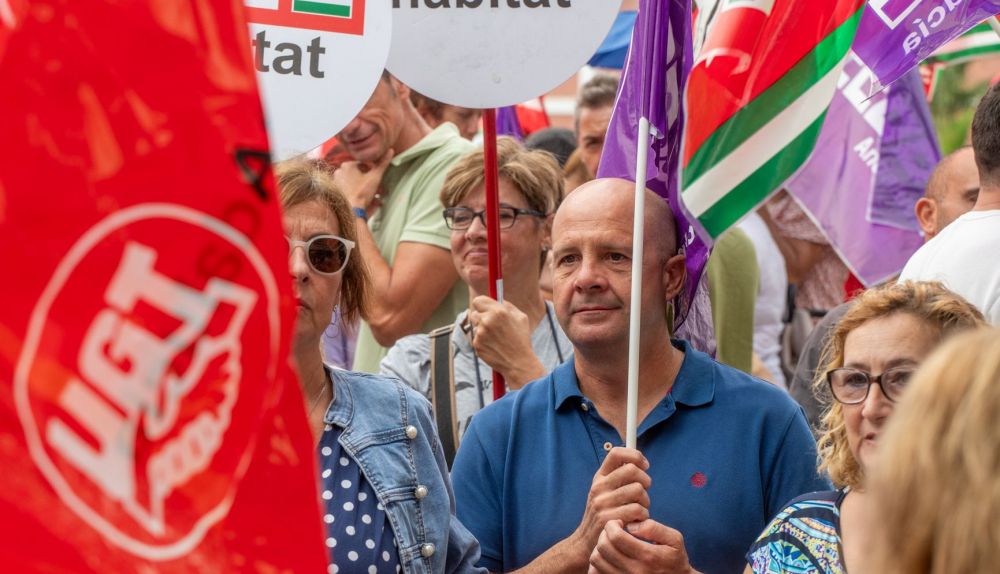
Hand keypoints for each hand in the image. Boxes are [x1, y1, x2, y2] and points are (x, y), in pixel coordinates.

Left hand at [332, 149, 393, 212]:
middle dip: (368, 181)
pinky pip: (348, 190)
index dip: (372, 172)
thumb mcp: (375, 177)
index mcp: (347, 165)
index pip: (363, 165)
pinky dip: (355, 193)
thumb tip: (390, 150)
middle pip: (358, 173)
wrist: (351, 210)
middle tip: (377, 189)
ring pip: (353, 182)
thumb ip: (382, 164)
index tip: (377, 180)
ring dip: (363, 187)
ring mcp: (336, 182)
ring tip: (372, 196)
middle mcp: (339, 171)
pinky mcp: (335, 192)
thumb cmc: (362, 193)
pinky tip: (363, 201)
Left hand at [468, 296, 543, 388]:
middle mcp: (487, 320)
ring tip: (496, 338)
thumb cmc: (522, 339)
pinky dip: (482, 341)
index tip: (483, 308)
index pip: (478, 300)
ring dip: (482, 330)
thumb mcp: (521, 318)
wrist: (518, 362)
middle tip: (490, 325)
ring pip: (475, 327)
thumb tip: (498, 301)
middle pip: (474, 313)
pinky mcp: (476, 344)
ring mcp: (480, 333)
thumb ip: (508, 306)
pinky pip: (476, 338)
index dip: (481, 305)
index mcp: (498, 311)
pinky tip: (493, 346)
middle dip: (481, 318)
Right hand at [568, 448, 651, 562]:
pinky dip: (643, 516)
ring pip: (638, 490)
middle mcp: (599, 487)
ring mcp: (602, 503)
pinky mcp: (609, 519)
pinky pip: (638, 510)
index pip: (616, 453)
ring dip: (645, 502)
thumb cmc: (603, 516)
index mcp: (599, 478)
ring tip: (639, 510)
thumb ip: (618, 478)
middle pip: (632, 470)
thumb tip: (641, 462)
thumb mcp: (604, 493)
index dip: (635, 455)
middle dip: (645, 481)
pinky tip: (636, 522)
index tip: (644, 465)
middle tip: (643, 493)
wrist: (585, 542)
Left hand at [589, 519, 698, 573]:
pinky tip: (608, 556)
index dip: (612, 525)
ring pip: (596, 560)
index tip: (618, 522)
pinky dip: (598, 562)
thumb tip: (630, 525)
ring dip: (599, 547)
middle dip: (605, 533)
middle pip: (603, 547)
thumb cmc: (674, 559)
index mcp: (648, 557)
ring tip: (610, 543)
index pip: (616, 537)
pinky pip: (596, 572)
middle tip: (612, 531)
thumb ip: (653, 528)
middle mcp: (635, 571)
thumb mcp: (674, 539)